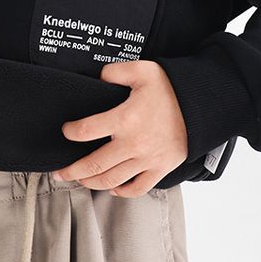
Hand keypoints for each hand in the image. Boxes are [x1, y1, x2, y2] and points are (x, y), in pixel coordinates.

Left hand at [52, 60, 188, 196]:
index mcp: (125, 118)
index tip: (66, 130)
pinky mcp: (161, 169)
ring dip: (91, 183)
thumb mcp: (141, 70)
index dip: (71, 132)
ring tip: (80, 180)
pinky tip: (112, 188)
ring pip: (112, 180)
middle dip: (72, 171)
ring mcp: (147, 160)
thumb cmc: (171, 86)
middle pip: (94, 165)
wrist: (202, 104)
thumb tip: (97, 79)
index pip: (86, 130)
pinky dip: (122, 192)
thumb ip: (114, 72)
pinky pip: (137, 188)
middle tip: (58, 172)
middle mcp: (133, 144)